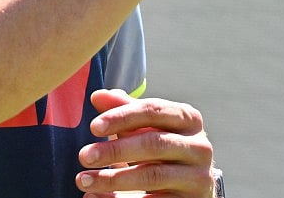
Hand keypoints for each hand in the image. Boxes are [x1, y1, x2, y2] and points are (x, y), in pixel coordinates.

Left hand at [76, 89, 219, 197]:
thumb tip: (97, 96)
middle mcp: (199, 146)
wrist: (192, 183)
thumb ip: (124, 109)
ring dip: (113, 179)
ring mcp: (198, 176)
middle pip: (154, 143)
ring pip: (153, 176)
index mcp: (189, 118)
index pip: (153, 111)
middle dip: (115, 150)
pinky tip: (99, 197)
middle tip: (84, 156)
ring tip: (84, 180)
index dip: (122, 116)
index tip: (93, 127)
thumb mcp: (146, 125)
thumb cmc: (162, 146)